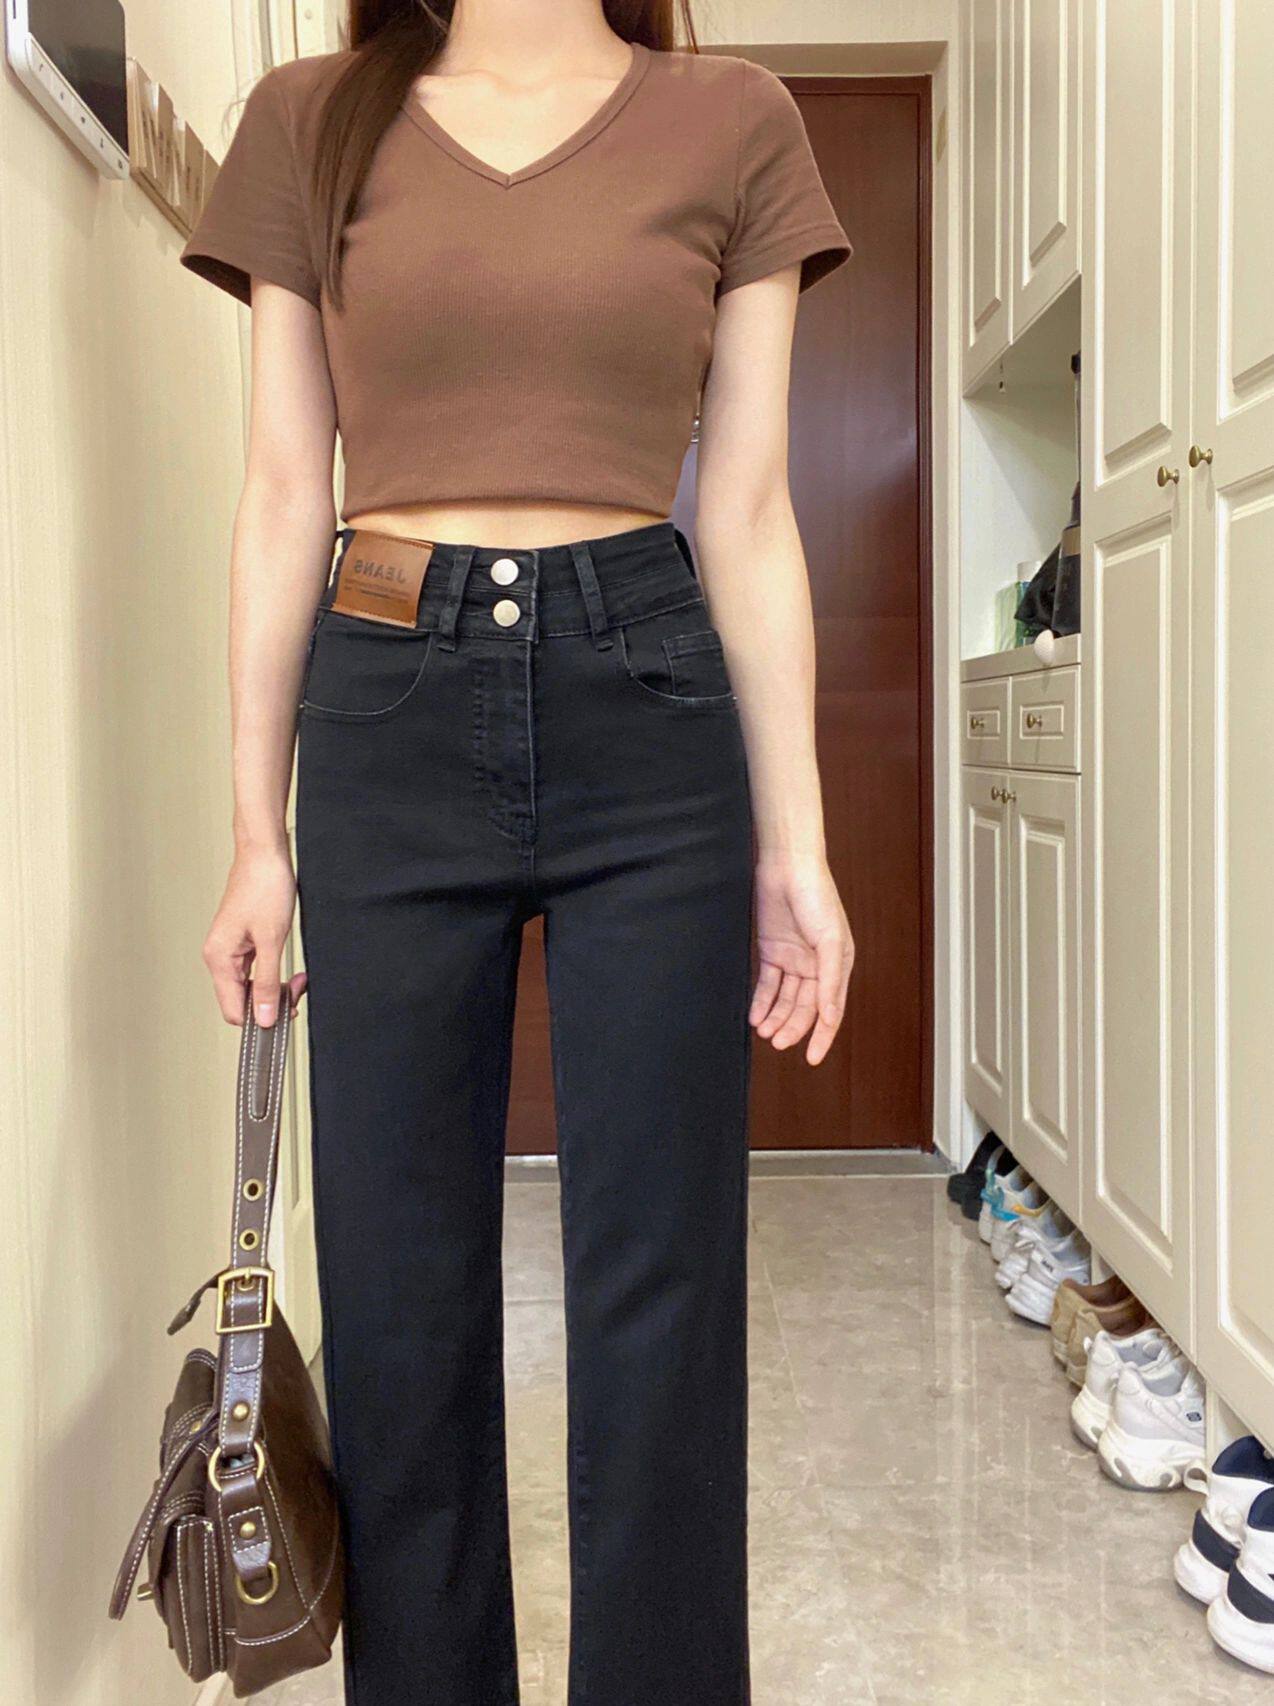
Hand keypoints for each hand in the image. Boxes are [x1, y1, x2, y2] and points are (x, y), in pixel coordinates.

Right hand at [203, 842, 306, 1027]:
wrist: (265, 853)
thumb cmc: (264, 887)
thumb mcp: (272, 941)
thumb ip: (268, 983)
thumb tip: (264, 1019)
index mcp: (219, 959)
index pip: (234, 1011)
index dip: (260, 1019)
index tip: (287, 1015)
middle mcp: (219, 956)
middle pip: (242, 1001)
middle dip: (272, 1002)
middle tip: (298, 992)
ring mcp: (231, 949)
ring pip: (251, 986)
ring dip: (276, 988)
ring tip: (299, 980)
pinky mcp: (243, 941)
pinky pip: (256, 970)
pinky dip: (274, 973)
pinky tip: (291, 970)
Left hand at [750, 852, 853, 1065]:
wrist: (788, 867)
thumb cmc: (817, 898)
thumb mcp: (830, 941)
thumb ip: (829, 980)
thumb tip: (829, 1016)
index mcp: (837, 965)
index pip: (830, 1010)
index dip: (823, 1036)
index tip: (812, 1058)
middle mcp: (816, 966)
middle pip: (804, 1008)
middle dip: (792, 1028)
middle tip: (777, 1043)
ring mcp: (794, 959)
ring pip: (785, 999)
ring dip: (775, 1017)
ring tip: (764, 1032)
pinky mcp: (772, 950)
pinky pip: (768, 984)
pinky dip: (761, 1001)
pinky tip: (755, 1016)